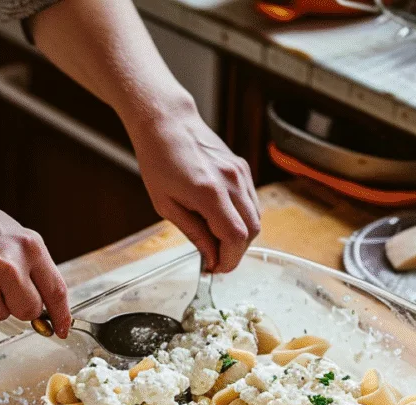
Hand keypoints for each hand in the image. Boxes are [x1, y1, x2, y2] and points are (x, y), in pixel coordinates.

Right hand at [0, 194, 70, 336]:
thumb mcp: (12, 234)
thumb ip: (31, 265)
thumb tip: (46, 303)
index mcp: (29, 247)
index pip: (56, 291)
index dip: (62, 315)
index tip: (63, 329)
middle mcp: (11, 266)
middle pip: (29, 310)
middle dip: (21, 308)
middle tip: (5, 291)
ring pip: (2, 315)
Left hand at [128, 103, 259, 272]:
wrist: (167, 123)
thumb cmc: (159, 161)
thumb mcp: (166, 205)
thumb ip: (193, 233)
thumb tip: (210, 257)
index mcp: (210, 194)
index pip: (235, 238)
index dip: (228, 260)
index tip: (215, 269)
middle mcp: (232, 182)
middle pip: (251, 231)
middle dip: (236, 252)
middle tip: (216, 260)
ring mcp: (240, 174)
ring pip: (255, 218)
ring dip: (241, 237)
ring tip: (218, 241)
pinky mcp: (242, 168)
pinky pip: (251, 202)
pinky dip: (242, 218)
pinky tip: (223, 221)